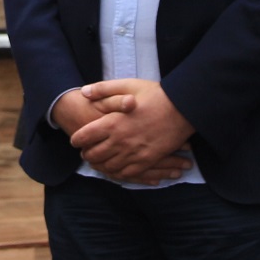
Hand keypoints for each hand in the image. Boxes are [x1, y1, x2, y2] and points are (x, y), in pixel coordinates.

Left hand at [70, 78, 196, 183]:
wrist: (184, 108)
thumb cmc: (156, 95)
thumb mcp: (128, 85)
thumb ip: (103, 89)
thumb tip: (84, 92)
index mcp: (112, 123)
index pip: (84, 137)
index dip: (76, 140)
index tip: (75, 140)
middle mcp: (120, 141)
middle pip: (93, 155)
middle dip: (86, 155)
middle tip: (85, 153)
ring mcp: (134, 153)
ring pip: (108, 167)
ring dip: (100, 166)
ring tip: (97, 163)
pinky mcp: (147, 160)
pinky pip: (127, 174)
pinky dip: (117, 174)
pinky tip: (115, 170)